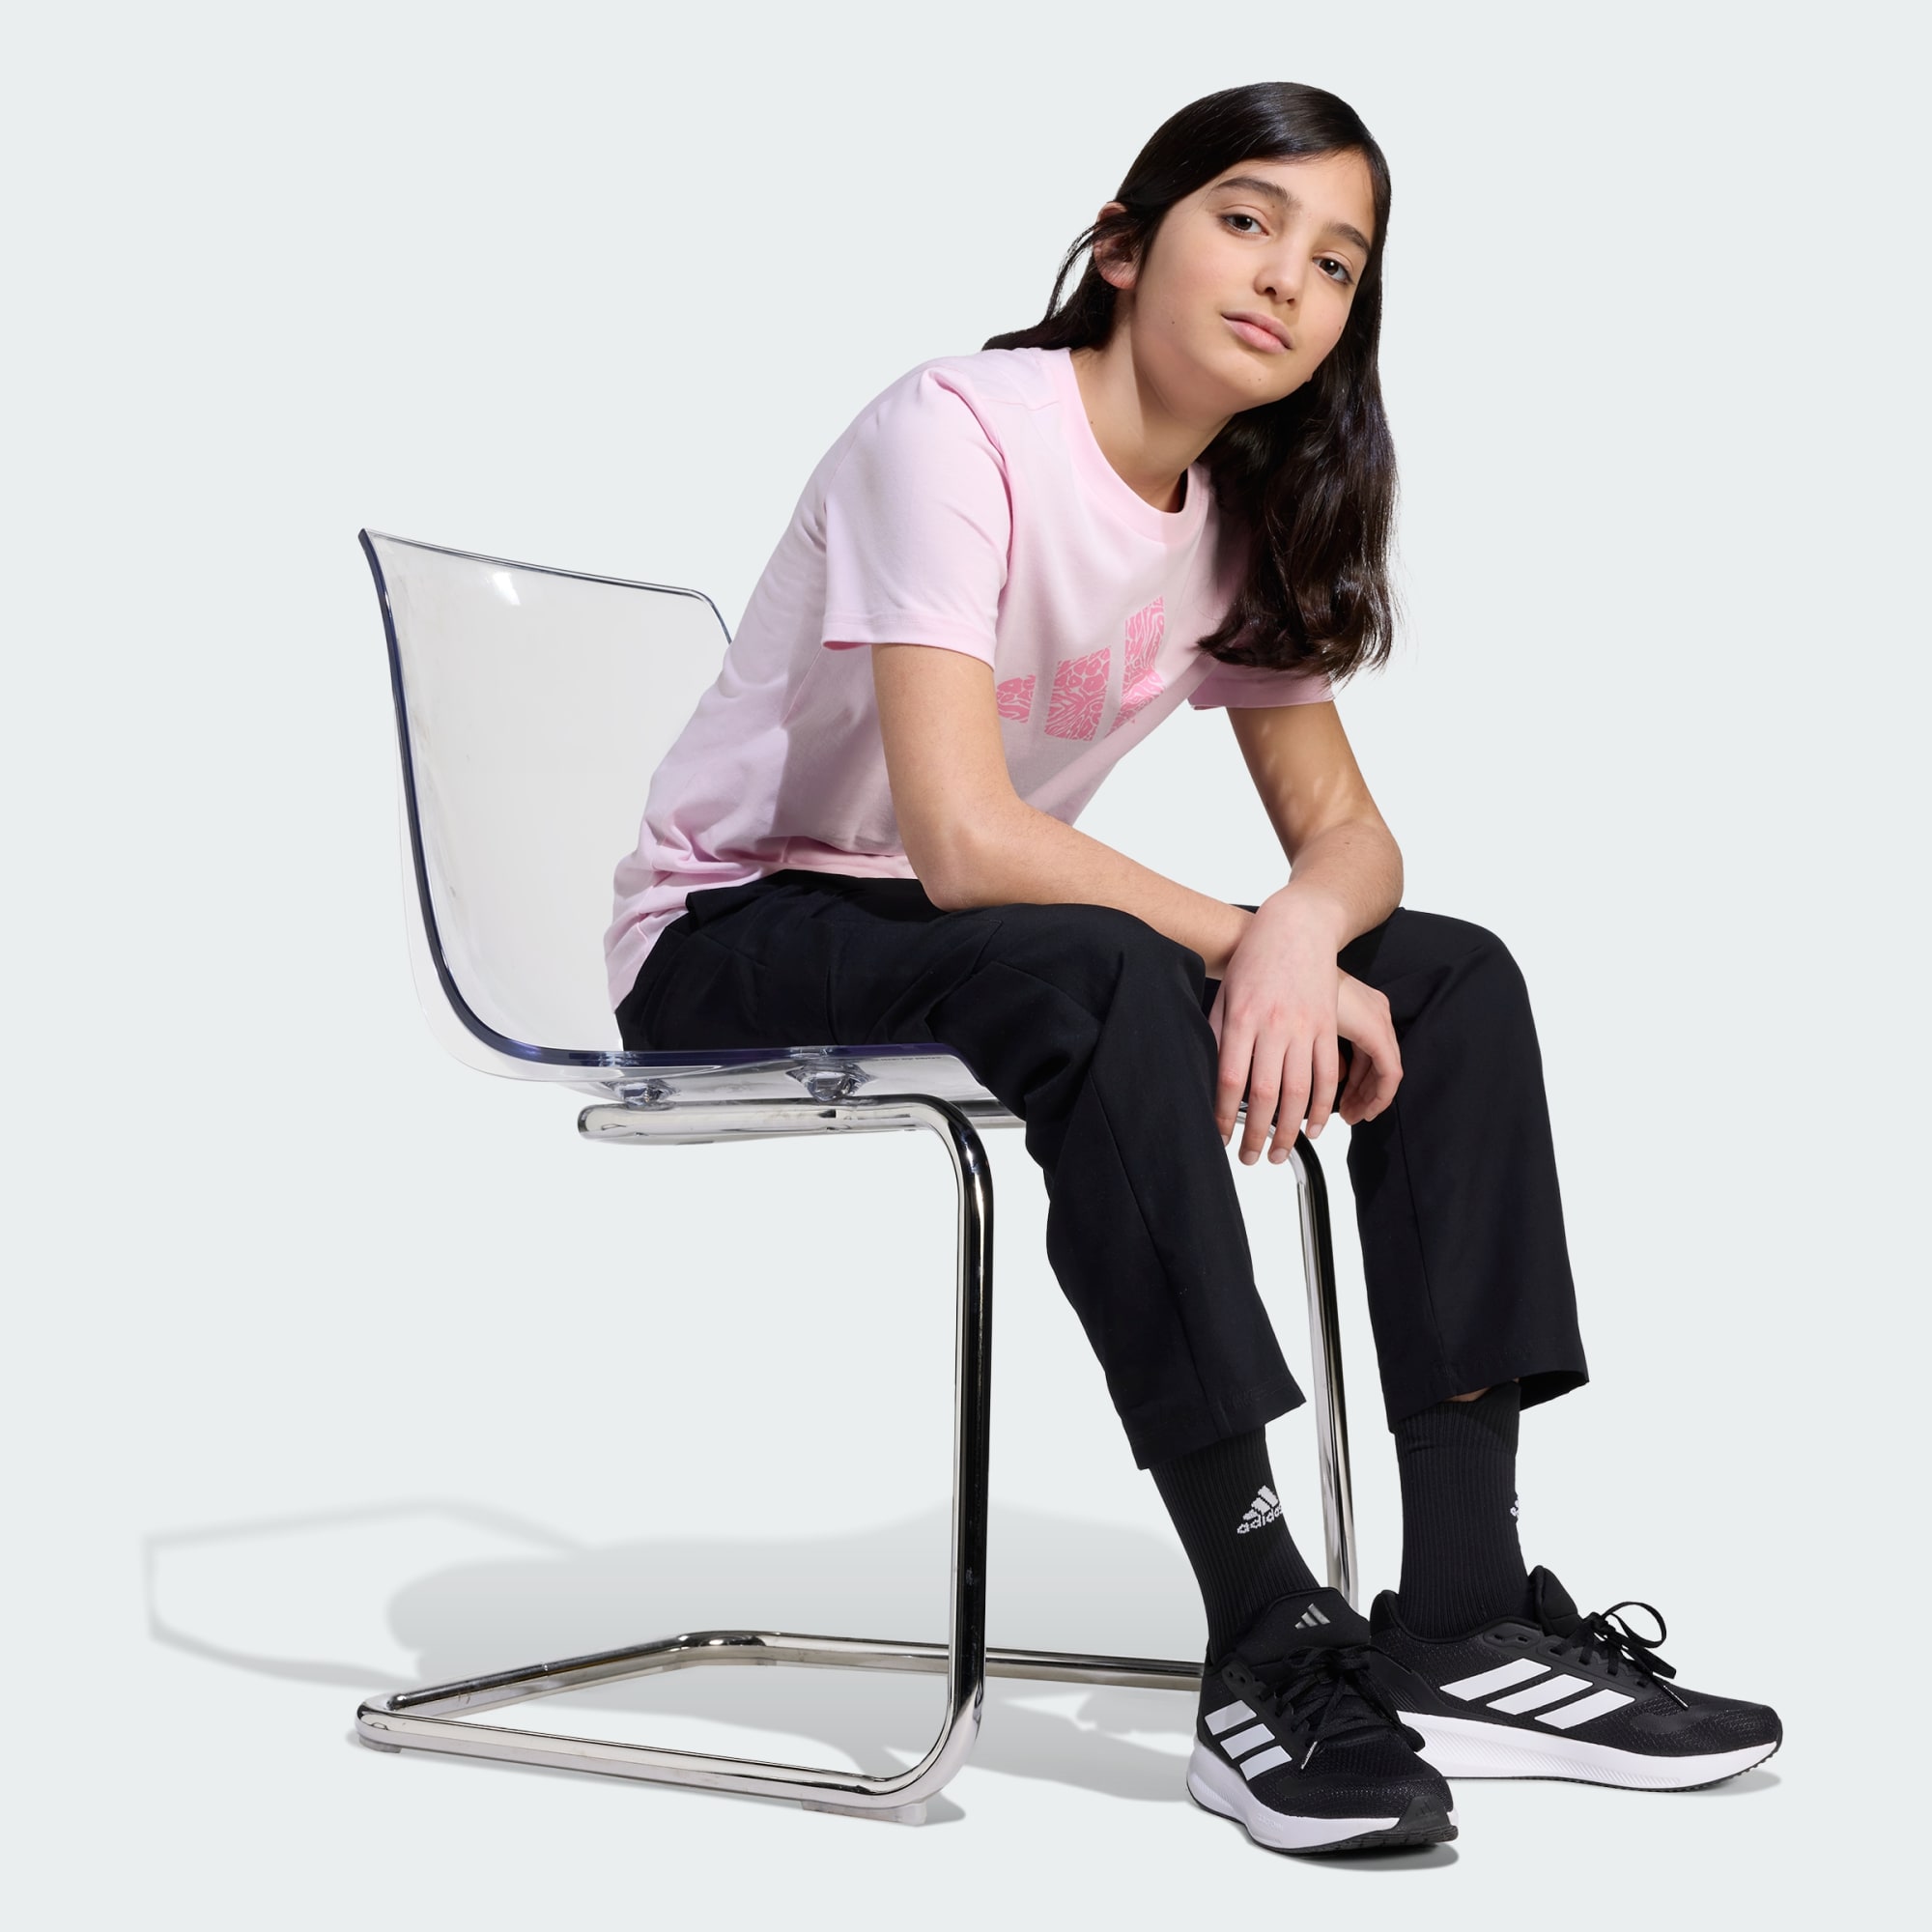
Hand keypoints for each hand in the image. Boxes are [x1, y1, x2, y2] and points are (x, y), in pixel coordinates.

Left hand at [1207, 901, 1402, 1162]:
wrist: (1297, 925)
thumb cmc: (1255, 957)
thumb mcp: (1226, 993)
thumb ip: (1218, 1033)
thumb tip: (1207, 1075)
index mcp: (1243, 1019)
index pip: (1231, 1079)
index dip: (1225, 1116)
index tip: (1219, 1137)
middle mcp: (1275, 1026)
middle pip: (1266, 1093)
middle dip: (1255, 1134)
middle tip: (1248, 1158)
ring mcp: (1305, 1028)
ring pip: (1300, 1091)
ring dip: (1290, 1131)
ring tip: (1276, 1154)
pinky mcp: (1328, 1028)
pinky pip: (1328, 1075)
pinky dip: (1323, 1107)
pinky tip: (1315, 1128)